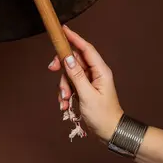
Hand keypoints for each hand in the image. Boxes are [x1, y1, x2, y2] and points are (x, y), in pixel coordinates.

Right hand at [48, 26, 122, 141]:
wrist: (110, 132)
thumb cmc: (103, 115)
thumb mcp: (87, 95)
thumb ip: (76, 75)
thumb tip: (67, 58)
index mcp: (100, 70)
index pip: (86, 48)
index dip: (74, 37)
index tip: (63, 29)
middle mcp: (95, 72)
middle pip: (74, 60)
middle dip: (62, 67)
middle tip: (51, 69)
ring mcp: (89, 80)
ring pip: (69, 73)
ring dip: (63, 86)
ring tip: (64, 100)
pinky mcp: (84, 88)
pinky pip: (70, 84)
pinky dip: (65, 93)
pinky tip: (65, 105)